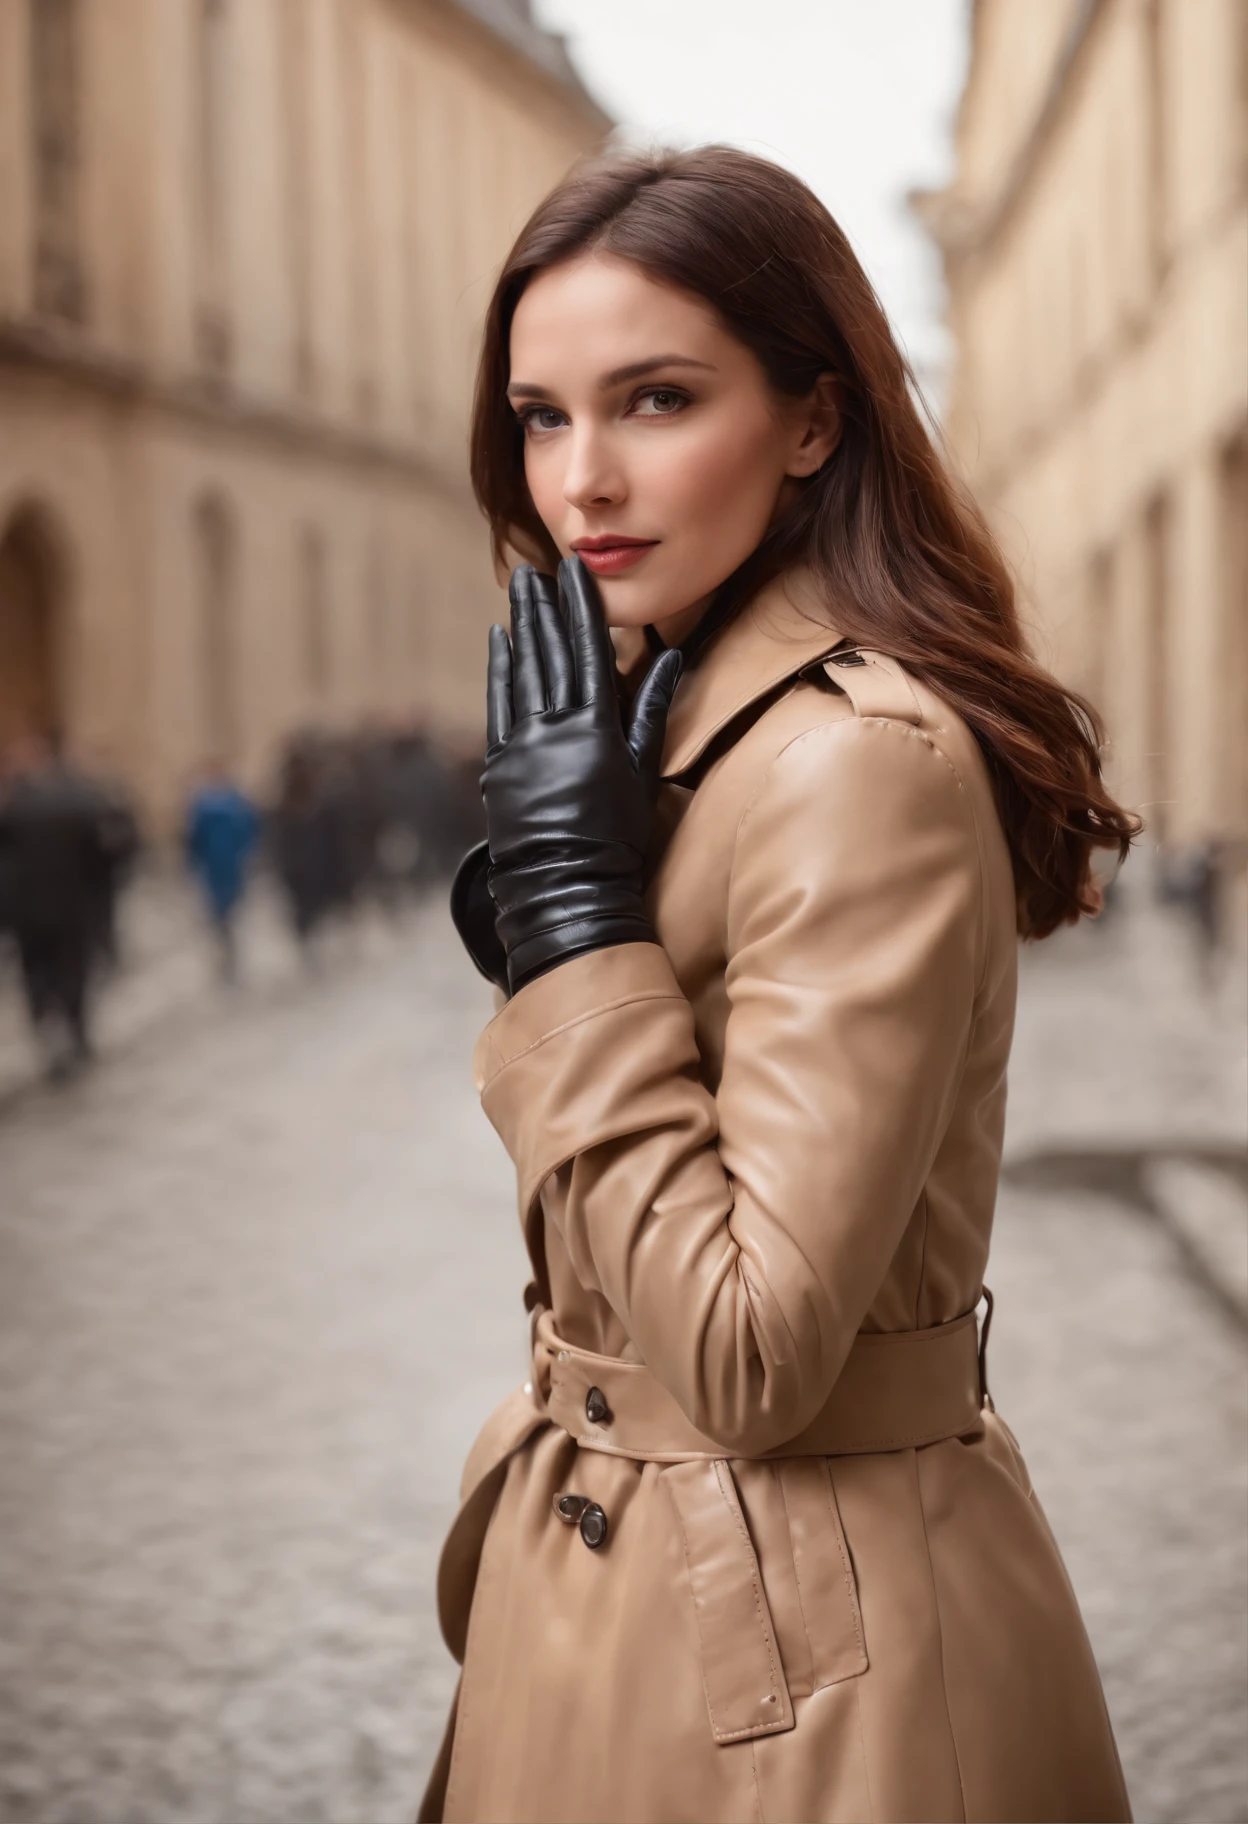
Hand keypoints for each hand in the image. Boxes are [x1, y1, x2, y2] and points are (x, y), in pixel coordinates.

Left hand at [482, 557, 681, 994]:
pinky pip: (499, 704)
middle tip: (538, 568)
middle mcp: (556, 727)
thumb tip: (672, 658)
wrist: (566, 887)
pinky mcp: (498, 763)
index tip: (577, 571)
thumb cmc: (617, 837)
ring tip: (519, 591)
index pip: (590, 651)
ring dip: (521, 627)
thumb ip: (651, 710)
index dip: (582, 607)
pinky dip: (500, 669)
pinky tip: (499, 640)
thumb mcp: (643, 771)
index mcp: (596, 726)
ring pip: (522, 671)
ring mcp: (522, 743)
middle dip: (544, 606)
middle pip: (551, 653)